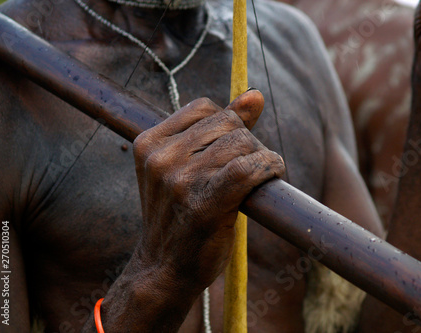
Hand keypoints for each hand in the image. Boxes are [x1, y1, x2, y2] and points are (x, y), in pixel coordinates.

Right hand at [132, 90, 284, 289]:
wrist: (164, 269)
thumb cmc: (181, 215)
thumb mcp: (187, 167)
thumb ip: (220, 129)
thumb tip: (255, 95)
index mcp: (149, 142)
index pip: (204, 108)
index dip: (229, 125)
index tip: (232, 150)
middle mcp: (160, 158)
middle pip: (227, 124)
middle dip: (246, 142)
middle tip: (247, 170)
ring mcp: (179, 181)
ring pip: (241, 144)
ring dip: (260, 157)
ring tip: (255, 180)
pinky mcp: (204, 204)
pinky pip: (247, 169)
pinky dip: (268, 167)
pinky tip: (271, 176)